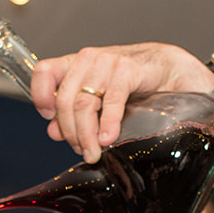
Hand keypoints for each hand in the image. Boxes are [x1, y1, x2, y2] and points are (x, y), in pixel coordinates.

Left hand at [29, 43, 213, 162]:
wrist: (172, 70)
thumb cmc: (135, 84)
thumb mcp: (100, 99)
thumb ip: (75, 114)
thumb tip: (54, 131)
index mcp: (77, 64)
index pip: (44, 72)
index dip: (41, 97)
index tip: (49, 119)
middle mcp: (89, 59)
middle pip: (66, 100)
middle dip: (71, 132)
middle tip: (83, 151)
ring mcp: (108, 62)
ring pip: (84, 103)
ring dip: (87, 134)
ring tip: (94, 152)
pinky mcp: (129, 70)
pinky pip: (111, 100)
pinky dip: (108, 123)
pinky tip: (108, 138)